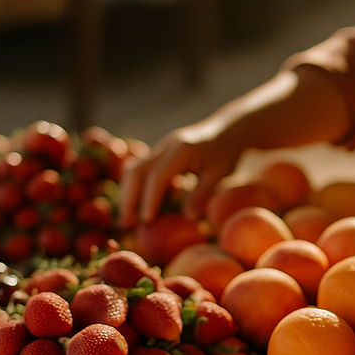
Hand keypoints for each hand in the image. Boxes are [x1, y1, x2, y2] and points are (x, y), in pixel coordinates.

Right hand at [118, 120, 242, 229]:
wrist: (226, 129)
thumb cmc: (226, 152)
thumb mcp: (220, 173)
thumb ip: (203, 193)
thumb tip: (188, 218)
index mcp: (181, 150)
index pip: (158, 176)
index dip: (150, 199)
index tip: (146, 220)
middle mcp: (165, 147)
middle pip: (136, 171)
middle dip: (129, 199)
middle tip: (127, 225)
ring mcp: (159, 149)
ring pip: (133, 170)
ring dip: (128, 194)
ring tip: (128, 220)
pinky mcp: (158, 154)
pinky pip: (140, 170)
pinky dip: (136, 189)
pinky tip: (139, 208)